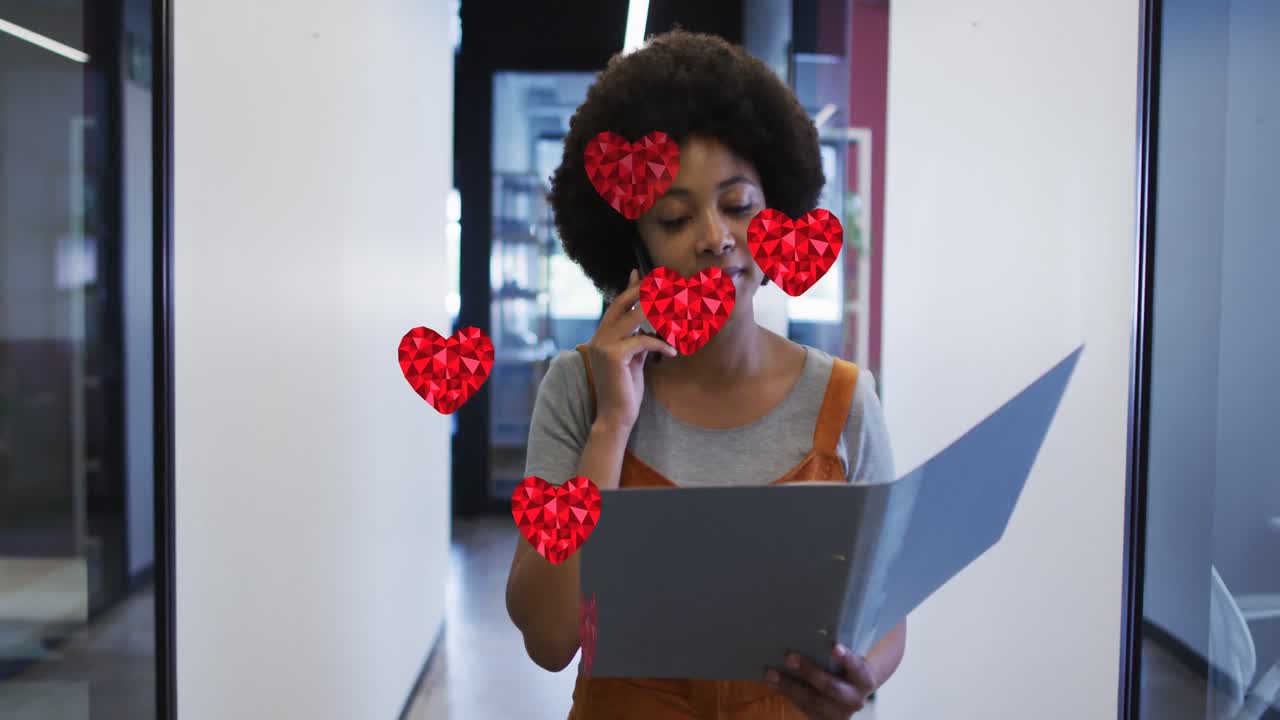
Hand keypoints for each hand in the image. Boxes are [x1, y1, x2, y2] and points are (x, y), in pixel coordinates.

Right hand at [586, 269, 676, 432]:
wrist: (616, 416)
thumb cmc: (626, 390)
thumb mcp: (633, 360)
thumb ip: (636, 341)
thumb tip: (647, 326)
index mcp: (602, 336)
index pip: (617, 305)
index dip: (629, 288)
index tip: (640, 273)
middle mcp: (599, 337)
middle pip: (622, 303)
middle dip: (644, 291)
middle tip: (664, 284)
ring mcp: (603, 345)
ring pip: (634, 318)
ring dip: (658, 315)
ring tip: (677, 315)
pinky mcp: (614, 356)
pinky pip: (642, 340)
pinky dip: (661, 344)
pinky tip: (672, 352)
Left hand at [763, 643, 877, 718]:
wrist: (852, 693)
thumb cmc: (846, 668)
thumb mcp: (848, 659)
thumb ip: (836, 650)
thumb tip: (809, 630)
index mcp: (864, 679)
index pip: (857, 667)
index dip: (846, 658)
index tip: (834, 646)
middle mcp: (855, 699)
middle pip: (831, 686)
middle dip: (809, 672)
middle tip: (789, 657)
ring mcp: (839, 713)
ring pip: (812, 701)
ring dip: (789, 686)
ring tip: (770, 673)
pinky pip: (804, 708)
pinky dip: (787, 694)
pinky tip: (774, 684)